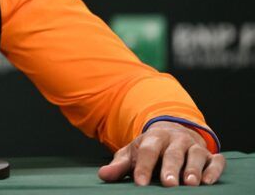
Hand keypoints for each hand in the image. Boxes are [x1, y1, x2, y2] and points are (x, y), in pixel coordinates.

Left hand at [98, 121, 224, 186]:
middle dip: (170, 169)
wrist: (172, 133)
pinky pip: (215, 161)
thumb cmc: (149, 149)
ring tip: (190, 184)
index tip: (140, 183)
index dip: (144, 167)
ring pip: (195, 155)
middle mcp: (175, 140)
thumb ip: (119, 165)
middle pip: (172, 154)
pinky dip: (214, 170)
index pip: (148, 152)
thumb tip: (103, 175)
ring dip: (193, 169)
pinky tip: (208, 182)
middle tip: (168, 184)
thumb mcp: (133, 154)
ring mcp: (194, 146)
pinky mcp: (210, 155)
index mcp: (154, 138)